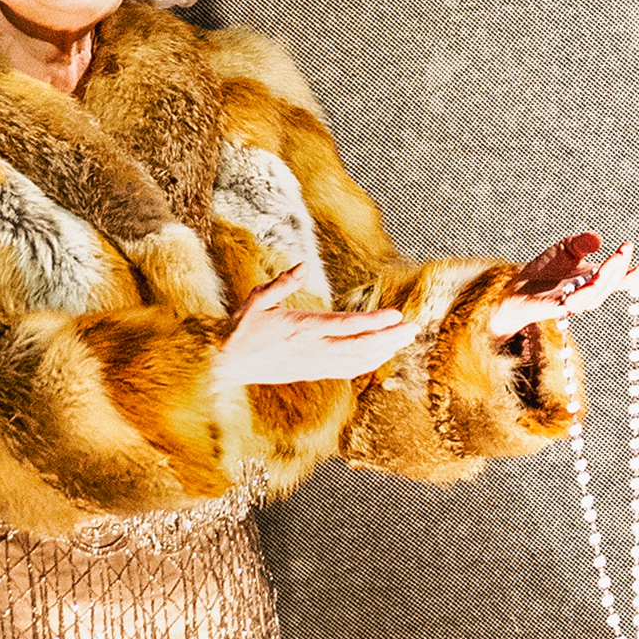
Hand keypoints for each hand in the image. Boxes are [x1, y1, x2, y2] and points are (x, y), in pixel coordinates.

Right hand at [211, 261, 416, 392]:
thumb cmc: (241, 329)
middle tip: (413, 328)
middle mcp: (312, 349)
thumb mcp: (258, 299)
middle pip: (361, 346)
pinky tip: (380, 357)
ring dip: (384, 351)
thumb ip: (282, 283)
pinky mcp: (312, 373)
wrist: (226, 363)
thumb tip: (302, 266)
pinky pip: (346, 371)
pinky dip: (367, 364)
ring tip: (404, 340)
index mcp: (302, 328)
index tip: (397, 315)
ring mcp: (314, 364)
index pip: (347, 326)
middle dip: (390, 338)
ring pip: (357, 361)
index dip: (375, 323)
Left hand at [487, 232, 638, 338]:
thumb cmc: (543, 271)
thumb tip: (599, 240)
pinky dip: (585, 293)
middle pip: (612, 284)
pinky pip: (576, 302)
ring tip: (617, 258)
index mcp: (594, 280)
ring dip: (609, 276)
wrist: (516, 289)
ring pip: (597, 292)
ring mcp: (575, 302)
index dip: (637, 272)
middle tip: (626, 249)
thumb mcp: (565, 248)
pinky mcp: (558, 307)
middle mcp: (588, 294)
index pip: (621, 279)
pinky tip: (592, 278)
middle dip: (621, 267)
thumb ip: (582, 242)